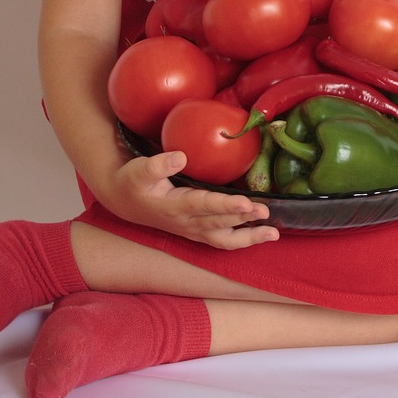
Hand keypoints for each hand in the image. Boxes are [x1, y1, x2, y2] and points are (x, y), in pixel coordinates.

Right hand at [99, 150, 279, 249]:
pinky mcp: (197, 231)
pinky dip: (242, 240)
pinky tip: (260, 234)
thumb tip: (180, 156)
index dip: (225, 205)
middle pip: (219, 223)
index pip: (203, 205)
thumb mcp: (138, 170)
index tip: (246, 202)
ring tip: (272, 233)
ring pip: (223, 238)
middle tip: (266, 210)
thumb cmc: (133, 182)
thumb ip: (158, 164)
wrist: (125, 202)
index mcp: (174, 206)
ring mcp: (192, 230)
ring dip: (249, 237)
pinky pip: (222, 240)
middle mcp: (186, 222)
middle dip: (244, 218)